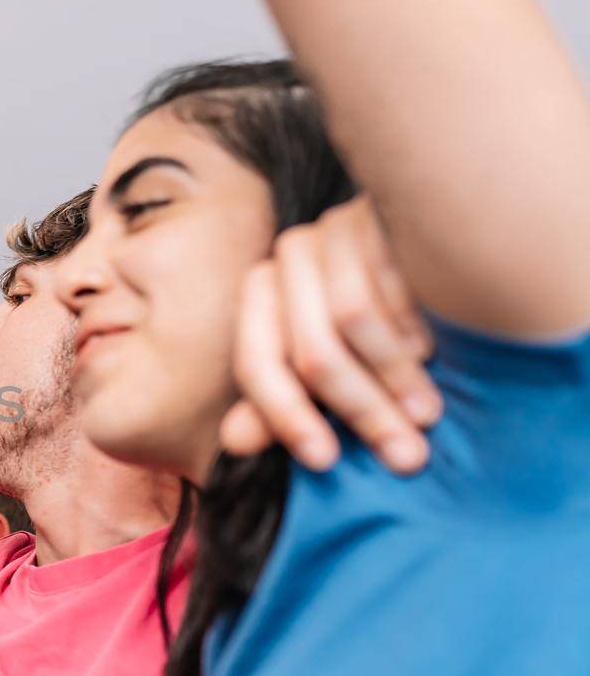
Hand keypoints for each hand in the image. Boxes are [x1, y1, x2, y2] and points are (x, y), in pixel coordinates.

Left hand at [222, 197, 442, 474]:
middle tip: (405, 456)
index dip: (285, 416)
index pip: (256, 362)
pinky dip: (415, 326)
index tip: (324, 462)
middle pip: (312, 349)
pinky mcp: (384, 212)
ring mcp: (335, 227)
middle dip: (361, 411)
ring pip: (353, 318)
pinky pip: (396, 281)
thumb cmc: (376, 324)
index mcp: (261, 292)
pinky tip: (432, 347)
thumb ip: (283, 404)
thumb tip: (233, 442)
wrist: (442, 247)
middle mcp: (289, 255)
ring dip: (396, 377)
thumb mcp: (329, 370)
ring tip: (426, 413)